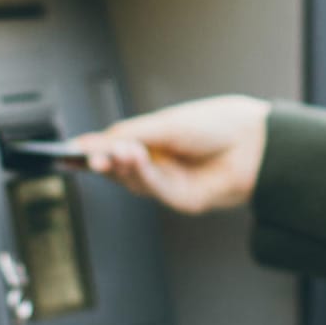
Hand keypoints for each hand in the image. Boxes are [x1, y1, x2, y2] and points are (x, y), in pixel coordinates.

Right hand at [72, 95, 270, 214]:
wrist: (257, 142)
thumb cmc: (219, 125)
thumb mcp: (166, 124)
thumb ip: (131, 135)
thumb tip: (96, 142)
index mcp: (157, 140)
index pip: (117, 147)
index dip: (92, 152)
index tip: (68, 151)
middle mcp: (163, 162)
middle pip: (121, 168)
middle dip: (102, 161)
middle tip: (88, 155)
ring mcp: (172, 183)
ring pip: (134, 181)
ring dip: (122, 166)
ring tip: (116, 152)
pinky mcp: (183, 200)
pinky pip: (155, 190)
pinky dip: (141, 175)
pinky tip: (136, 160)